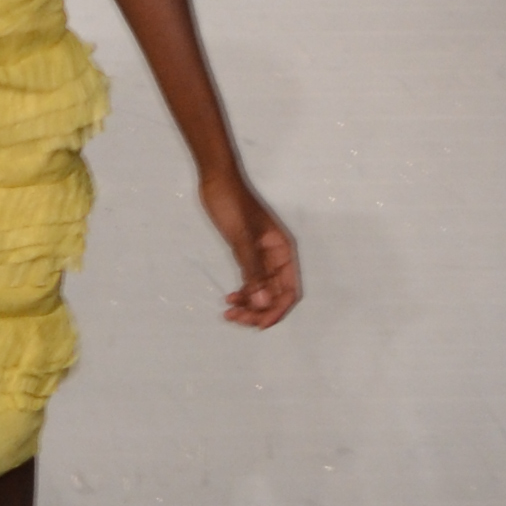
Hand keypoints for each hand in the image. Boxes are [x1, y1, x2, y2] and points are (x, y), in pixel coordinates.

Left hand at [202, 168, 300, 329]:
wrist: (215, 180)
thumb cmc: (231, 203)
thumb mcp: (242, 238)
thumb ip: (253, 271)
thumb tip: (264, 304)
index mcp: (283, 251)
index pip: (289, 291)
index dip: (277, 311)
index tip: (258, 324)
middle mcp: (276, 257)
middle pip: (276, 295)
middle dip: (259, 311)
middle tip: (236, 317)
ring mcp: (262, 257)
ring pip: (262, 291)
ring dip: (250, 305)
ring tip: (229, 311)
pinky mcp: (246, 255)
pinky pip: (250, 282)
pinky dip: (243, 293)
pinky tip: (229, 298)